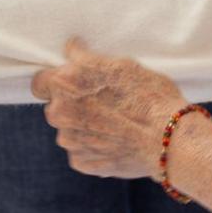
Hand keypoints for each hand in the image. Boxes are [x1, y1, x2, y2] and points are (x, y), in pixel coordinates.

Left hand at [30, 40, 187, 178]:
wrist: (170, 139)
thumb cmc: (151, 96)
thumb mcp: (122, 65)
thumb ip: (88, 61)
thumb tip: (71, 51)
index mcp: (66, 81)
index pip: (41, 80)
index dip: (56, 80)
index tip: (72, 82)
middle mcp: (59, 110)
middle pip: (54, 105)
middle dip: (71, 104)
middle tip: (99, 104)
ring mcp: (68, 138)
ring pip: (67, 129)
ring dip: (82, 126)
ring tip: (113, 125)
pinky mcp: (79, 161)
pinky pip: (80, 150)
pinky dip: (92, 147)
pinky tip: (115, 141)